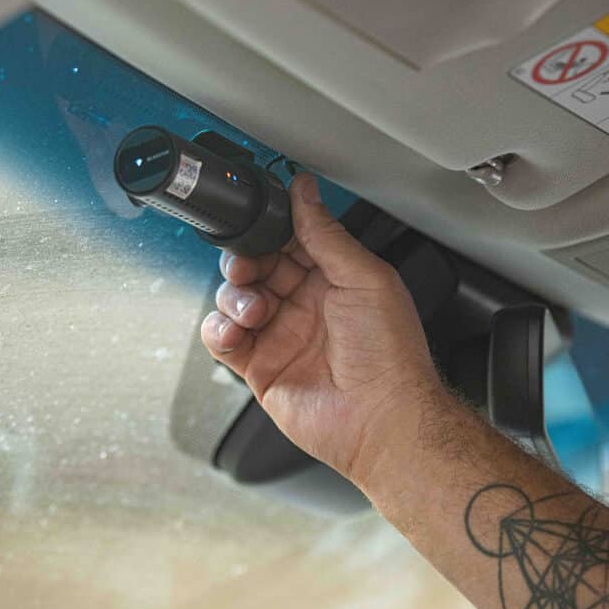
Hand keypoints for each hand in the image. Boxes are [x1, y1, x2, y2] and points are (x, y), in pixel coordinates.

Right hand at [201, 174, 439, 482]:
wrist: (381, 418)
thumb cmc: (389, 354)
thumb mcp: (364, 277)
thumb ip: (327, 233)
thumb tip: (305, 190)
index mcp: (334, 278)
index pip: (290, 240)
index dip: (271, 230)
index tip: (260, 222)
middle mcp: (305, 304)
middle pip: (256, 265)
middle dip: (245, 260)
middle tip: (250, 267)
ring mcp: (281, 335)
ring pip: (235, 298)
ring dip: (235, 296)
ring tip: (256, 311)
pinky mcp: (259, 367)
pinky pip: (223, 339)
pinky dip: (219, 329)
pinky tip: (236, 331)